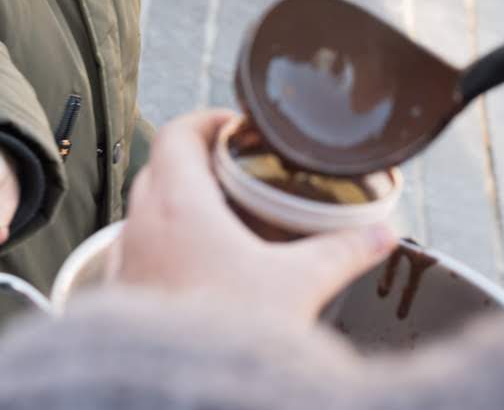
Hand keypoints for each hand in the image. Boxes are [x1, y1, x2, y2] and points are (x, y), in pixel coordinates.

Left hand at [113, 110, 397, 323]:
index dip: (209, 120)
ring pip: (145, 211)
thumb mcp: (300, 285)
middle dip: (197, 160)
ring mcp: (126, 262)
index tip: (237, 128)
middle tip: (237, 170)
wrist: (186, 393)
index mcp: (179, 205)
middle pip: (161, 166)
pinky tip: (196, 269)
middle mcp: (142, 226)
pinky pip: (137, 252)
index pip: (179, 132)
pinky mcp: (123, 297)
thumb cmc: (229, 336)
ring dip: (177, 204)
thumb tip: (380, 234)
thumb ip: (342, 251)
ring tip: (220, 219)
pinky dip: (163, 245)